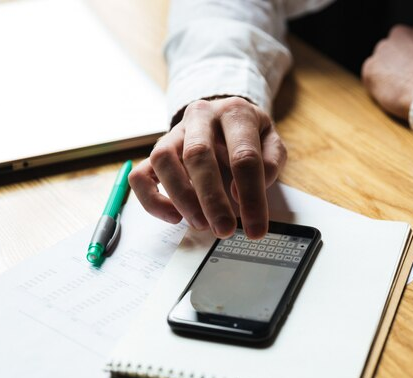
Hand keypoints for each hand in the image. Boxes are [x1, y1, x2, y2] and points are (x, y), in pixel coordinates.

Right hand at [129, 96, 285, 238]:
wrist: (224, 115)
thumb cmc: (249, 135)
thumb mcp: (271, 141)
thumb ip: (270, 162)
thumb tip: (246, 189)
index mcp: (235, 112)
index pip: (244, 156)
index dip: (251, 195)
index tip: (255, 228)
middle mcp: (201, 116)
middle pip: (198, 154)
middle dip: (211, 199)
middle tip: (223, 230)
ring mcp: (175, 133)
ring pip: (163, 159)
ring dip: (181, 197)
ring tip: (200, 224)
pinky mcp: (158, 151)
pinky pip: (141, 174)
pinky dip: (152, 200)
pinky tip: (174, 217)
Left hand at [361, 21, 412, 118]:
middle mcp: (401, 33)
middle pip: (395, 48)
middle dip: (399, 64)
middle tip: (408, 82)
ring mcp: (384, 49)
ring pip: (381, 62)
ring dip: (387, 75)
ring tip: (401, 92)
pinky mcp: (371, 68)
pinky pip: (370, 78)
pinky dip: (377, 88)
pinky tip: (392, 96)